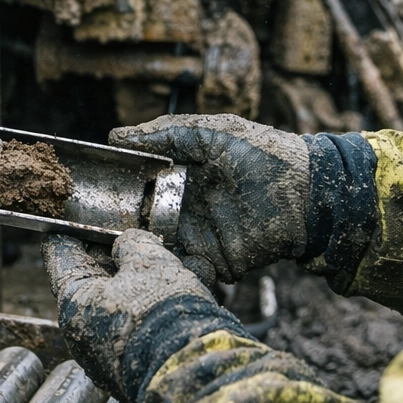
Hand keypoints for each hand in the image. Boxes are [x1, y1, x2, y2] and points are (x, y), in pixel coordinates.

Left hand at [44, 230, 241, 402]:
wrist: (192, 370)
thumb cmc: (162, 313)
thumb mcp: (148, 261)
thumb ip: (131, 245)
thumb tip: (127, 245)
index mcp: (73, 301)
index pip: (61, 255)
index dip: (72, 232)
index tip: (76, 221)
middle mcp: (81, 333)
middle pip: (92, 282)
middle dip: (113, 261)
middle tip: (130, 242)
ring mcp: (104, 356)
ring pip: (118, 306)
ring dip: (139, 285)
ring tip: (166, 267)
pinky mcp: (130, 372)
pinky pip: (135, 329)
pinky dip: (150, 311)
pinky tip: (176, 296)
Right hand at [109, 114, 310, 285]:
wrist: (309, 194)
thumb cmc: (264, 153)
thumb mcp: (213, 132)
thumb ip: (167, 134)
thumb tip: (116, 136)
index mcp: (182, 173)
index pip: (139, 182)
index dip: (118, 186)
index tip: (93, 188)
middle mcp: (185, 205)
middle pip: (141, 217)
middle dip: (120, 223)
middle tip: (99, 225)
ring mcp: (199, 234)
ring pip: (158, 245)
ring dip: (141, 248)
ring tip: (117, 249)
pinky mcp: (216, 260)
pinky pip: (186, 268)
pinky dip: (172, 269)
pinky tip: (154, 263)